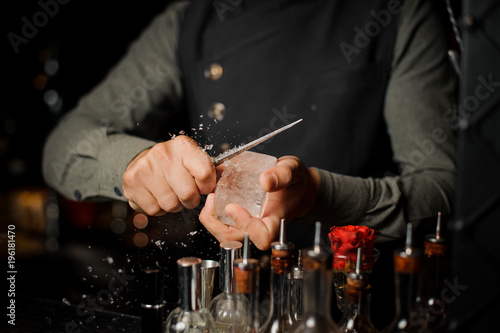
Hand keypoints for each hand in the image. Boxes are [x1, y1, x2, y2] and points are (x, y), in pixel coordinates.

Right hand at [123, 135, 215, 215]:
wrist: (142, 160)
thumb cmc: (174, 164)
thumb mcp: (194, 160)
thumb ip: (211, 170)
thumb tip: (229, 176)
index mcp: (184, 146)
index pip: (205, 174)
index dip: (207, 187)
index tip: (202, 187)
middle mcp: (163, 153)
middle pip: (188, 194)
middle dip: (190, 200)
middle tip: (186, 194)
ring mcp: (146, 167)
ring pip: (171, 204)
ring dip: (174, 205)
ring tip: (170, 193)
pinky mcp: (132, 181)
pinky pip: (154, 210)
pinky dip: (158, 209)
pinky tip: (157, 196)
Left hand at [199, 156, 318, 249]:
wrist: (295, 186)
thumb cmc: (295, 182)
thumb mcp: (292, 171)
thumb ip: (281, 175)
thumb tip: (265, 180)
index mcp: (275, 219)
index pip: (262, 237)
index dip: (246, 227)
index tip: (232, 207)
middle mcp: (260, 226)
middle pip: (236, 239)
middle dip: (217, 225)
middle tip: (211, 199)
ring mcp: (249, 225)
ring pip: (226, 234)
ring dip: (212, 220)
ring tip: (210, 197)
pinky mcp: (240, 220)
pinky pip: (223, 225)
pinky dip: (213, 213)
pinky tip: (213, 196)